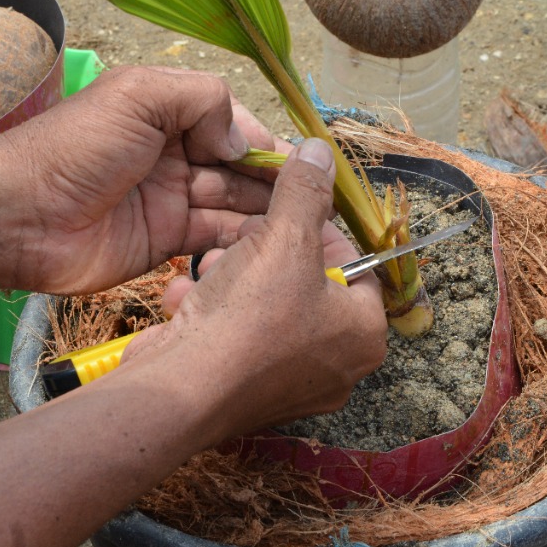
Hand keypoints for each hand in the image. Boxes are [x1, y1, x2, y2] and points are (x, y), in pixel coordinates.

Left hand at [0, 66, 283, 294]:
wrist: (20, 215)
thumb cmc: (74, 147)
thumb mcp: (139, 94)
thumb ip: (202, 98)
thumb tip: (243, 139)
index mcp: (169, 112)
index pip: (236, 124)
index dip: (269, 143)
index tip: (308, 164)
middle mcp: (176, 153)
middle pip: (242, 167)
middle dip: (280, 181)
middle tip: (322, 201)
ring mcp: (172, 199)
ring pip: (236, 204)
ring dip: (270, 213)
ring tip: (311, 227)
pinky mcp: (166, 242)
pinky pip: (216, 238)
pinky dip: (245, 241)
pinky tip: (274, 246)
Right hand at [122, 138, 387, 436]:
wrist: (181, 391)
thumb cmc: (250, 315)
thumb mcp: (284, 237)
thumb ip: (305, 191)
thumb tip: (320, 152)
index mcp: (365, 334)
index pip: (354, 264)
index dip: (314, 230)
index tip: (280, 215)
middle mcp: (337, 368)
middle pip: (304, 283)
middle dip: (264, 253)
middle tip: (241, 239)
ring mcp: (289, 387)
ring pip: (264, 307)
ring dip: (229, 278)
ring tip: (208, 270)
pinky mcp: (244, 395)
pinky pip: (236, 338)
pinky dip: (210, 314)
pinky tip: (187, 304)